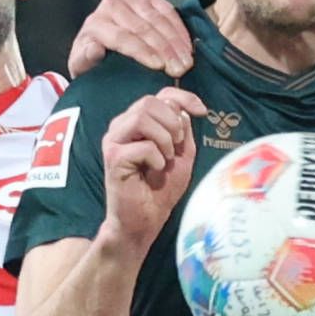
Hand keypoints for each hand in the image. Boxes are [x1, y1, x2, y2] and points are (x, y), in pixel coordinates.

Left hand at [65, 0, 193, 77]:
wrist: (99, 44)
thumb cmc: (94, 60)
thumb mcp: (83, 66)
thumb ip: (84, 60)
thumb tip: (94, 49)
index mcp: (95, 23)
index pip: (123, 37)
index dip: (142, 52)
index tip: (159, 66)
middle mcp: (112, 5)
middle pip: (143, 28)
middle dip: (165, 50)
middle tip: (179, 69)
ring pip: (158, 19)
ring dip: (176, 42)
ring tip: (186, 61)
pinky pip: (167, 10)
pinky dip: (179, 29)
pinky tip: (187, 46)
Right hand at [98, 86, 205, 250]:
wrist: (145, 220)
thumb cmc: (160, 189)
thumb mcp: (181, 155)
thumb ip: (182, 130)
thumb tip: (183, 110)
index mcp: (137, 122)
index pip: (160, 95)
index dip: (183, 97)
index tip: (201, 111)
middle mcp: (121, 127)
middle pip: (149, 102)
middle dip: (172, 123)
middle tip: (176, 146)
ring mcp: (114, 141)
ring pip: (142, 117)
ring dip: (164, 139)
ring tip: (165, 159)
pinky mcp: (113, 158)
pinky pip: (143, 146)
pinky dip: (157, 158)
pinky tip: (155, 172)